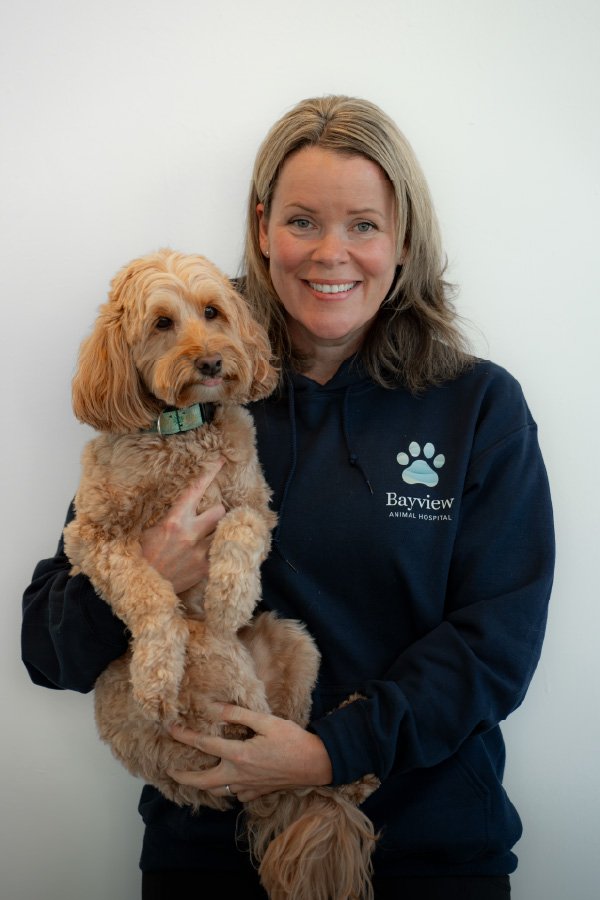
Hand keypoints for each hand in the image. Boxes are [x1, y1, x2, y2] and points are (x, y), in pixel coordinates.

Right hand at [140, 459, 226, 593]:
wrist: (142, 589)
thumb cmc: (142, 557)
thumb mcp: (148, 531)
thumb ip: (165, 517)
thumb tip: (177, 503)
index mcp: (173, 521)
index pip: (195, 490)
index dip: (209, 473)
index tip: (220, 461)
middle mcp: (190, 534)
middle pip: (219, 510)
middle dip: (217, 512)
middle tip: (211, 517)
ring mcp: (201, 552)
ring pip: (224, 530)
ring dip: (219, 531)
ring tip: (213, 534)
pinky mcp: (206, 569)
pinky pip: (222, 552)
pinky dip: (220, 550)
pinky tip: (217, 552)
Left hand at [167, 703, 332, 801]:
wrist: (316, 764)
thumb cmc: (293, 740)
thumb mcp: (266, 721)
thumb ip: (238, 716)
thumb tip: (215, 709)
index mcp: (239, 755)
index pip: (204, 745)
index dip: (184, 736)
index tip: (170, 729)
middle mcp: (238, 775)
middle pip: (202, 781)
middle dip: (183, 776)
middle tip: (170, 770)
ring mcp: (247, 787)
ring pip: (217, 790)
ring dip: (202, 785)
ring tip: (194, 777)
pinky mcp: (257, 793)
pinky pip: (234, 794)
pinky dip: (225, 789)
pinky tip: (226, 781)